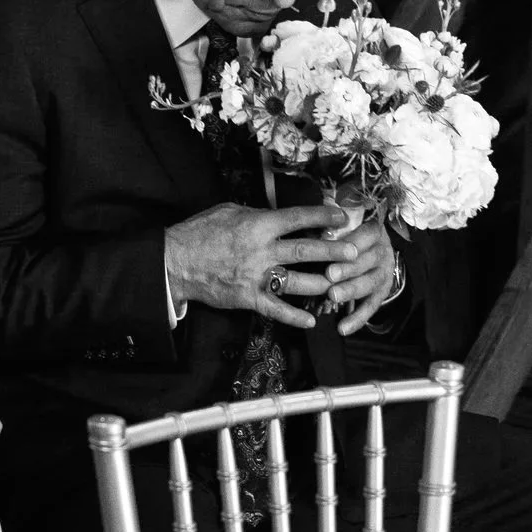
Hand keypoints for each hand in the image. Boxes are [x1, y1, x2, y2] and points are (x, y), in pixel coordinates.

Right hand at [164, 203, 361, 330]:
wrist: (176, 262)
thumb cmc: (200, 232)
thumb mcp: (228, 211)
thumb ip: (256, 213)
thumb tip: (278, 213)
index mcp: (258, 225)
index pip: (298, 219)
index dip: (322, 217)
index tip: (342, 217)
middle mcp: (261, 251)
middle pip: (304, 251)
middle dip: (333, 252)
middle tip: (355, 252)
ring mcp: (256, 277)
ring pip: (297, 282)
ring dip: (321, 284)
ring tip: (341, 284)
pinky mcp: (248, 298)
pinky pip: (276, 309)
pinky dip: (294, 316)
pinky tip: (311, 320)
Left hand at [318, 209, 398, 336]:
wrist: (374, 247)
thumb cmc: (348, 234)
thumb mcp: (342, 227)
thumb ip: (330, 230)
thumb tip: (313, 235)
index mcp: (375, 231)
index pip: (366, 235)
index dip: (351, 243)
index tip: (338, 243)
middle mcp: (383, 252)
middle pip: (369, 261)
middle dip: (348, 269)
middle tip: (329, 275)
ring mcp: (385, 273)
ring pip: (370, 283)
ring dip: (351, 290)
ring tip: (332, 297)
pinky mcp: (382, 292)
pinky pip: (371, 306)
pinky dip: (357, 319)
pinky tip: (343, 328)